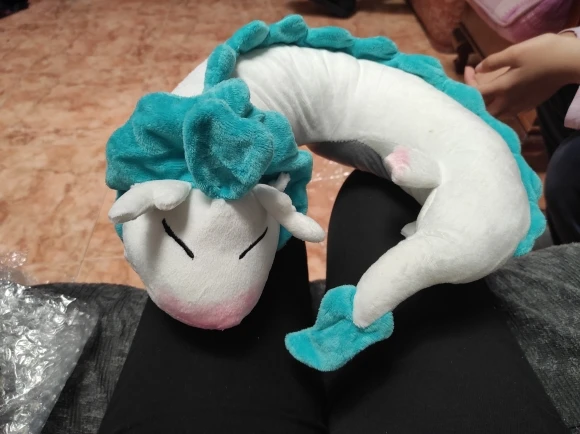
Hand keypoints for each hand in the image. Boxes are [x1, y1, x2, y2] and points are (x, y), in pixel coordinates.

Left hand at [464, 33, 579, 116]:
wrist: (572, 63)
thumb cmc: (543, 54)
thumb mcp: (516, 52)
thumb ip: (494, 62)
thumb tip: (478, 69)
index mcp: (502, 88)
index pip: (476, 93)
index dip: (467, 82)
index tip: (469, 68)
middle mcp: (508, 101)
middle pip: (483, 110)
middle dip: (474, 100)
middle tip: (474, 85)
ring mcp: (520, 105)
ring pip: (496, 113)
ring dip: (487, 106)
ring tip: (486, 92)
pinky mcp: (530, 105)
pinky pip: (509, 111)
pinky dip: (501, 106)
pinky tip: (503, 96)